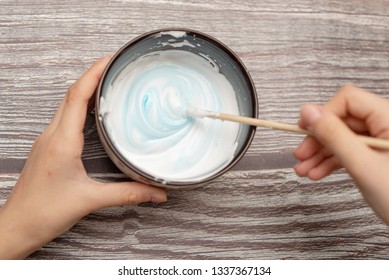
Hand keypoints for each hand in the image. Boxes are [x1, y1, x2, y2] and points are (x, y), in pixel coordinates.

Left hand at [0, 56, 166, 258]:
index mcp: (62, 141)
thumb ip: (127, 194)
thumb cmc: (44, 212)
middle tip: (116, 66)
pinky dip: (80, 106)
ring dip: (86, 89)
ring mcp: (48, 140)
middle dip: (93, 74)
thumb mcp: (90, 200)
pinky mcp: (49, 147)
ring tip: (109, 83)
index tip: (111, 58)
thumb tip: (157, 192)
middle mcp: (52, 135)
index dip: (94, 73)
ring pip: (67, 104)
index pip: (77, 96)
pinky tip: (94, 112)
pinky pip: (65, 117)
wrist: (17, 226)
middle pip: (71, 94)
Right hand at [294, 85, 388, 223]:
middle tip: (300, 155)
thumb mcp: (362, 165)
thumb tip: (307, 111)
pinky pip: (350, 152)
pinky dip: (332, 162)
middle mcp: (386, 126)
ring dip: (320, 153)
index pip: (348, 100)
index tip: (304, 130)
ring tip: (303, 170)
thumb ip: (334, 136)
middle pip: (342, 120)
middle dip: (318, 139)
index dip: (323, 113)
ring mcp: (381, 142)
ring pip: (343, 138)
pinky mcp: (377, 156)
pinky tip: (317, 173)